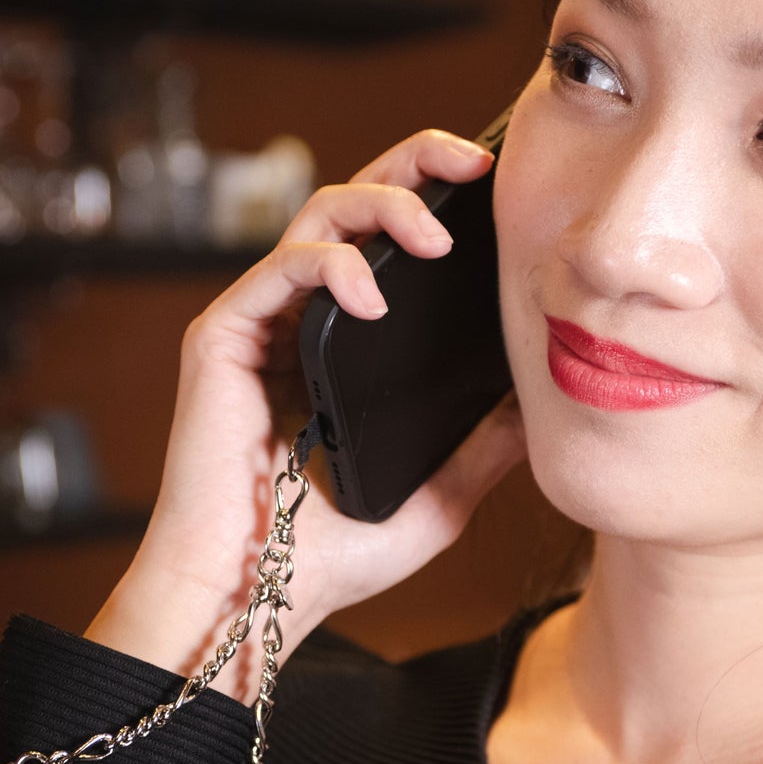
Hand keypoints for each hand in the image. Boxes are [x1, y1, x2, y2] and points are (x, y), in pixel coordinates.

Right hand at [90, 128, 526, 697]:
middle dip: (415, 164)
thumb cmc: (328, 561)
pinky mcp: (221, 337)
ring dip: (381, 204)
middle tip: (473, 163)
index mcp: (344, 350)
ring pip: (318, 215)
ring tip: (432, 235)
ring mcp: (258, 325)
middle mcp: (299, 324)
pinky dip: (330, 265)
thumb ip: (483, 446)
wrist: (255, 600)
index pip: (391, 247)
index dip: (437, 201)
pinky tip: (370, 293)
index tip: (497, 190)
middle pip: (355, 204)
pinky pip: (279, 267)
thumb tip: (541, 396)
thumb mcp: (438, 498)